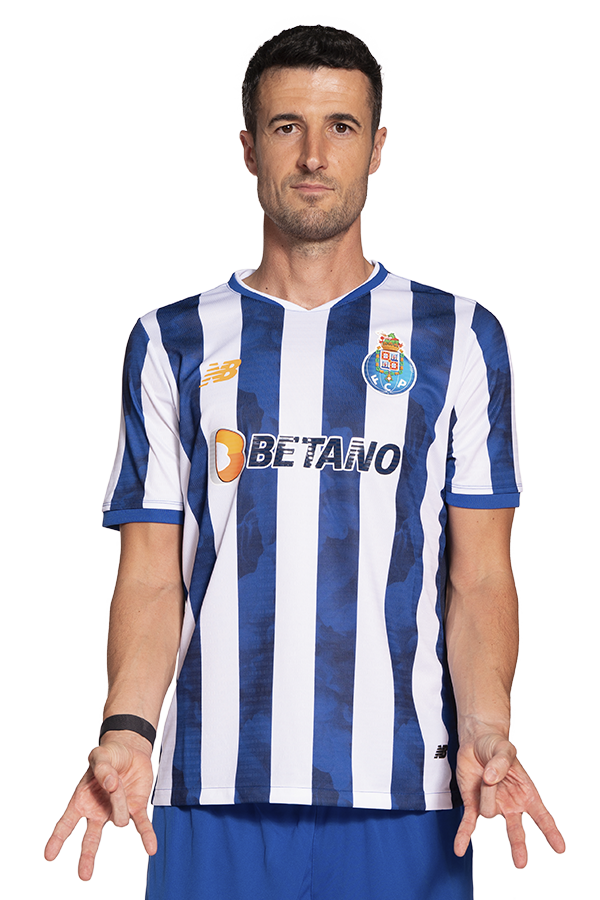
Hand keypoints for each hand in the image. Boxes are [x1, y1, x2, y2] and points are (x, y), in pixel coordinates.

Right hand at [44, 732, 155, 880]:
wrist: (131, 750)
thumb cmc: (109, 754)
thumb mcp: (100, 755)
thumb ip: (103, 769)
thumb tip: (110, 784)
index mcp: (82, 800)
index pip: (67, 822)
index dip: (58, 838)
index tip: (49, 855)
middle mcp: (98, 811)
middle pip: (91, 838)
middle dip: (87, 856)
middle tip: (84, 875)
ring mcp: (117, 811)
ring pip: (119, 818)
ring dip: (120, 801)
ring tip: (118, 780)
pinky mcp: (136, 807)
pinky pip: (142, 825)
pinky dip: (147, 836)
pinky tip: (151, 848)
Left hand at [453, 731, 565, 867]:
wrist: (475, 741)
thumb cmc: (495, 745)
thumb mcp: (504, 749)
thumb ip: (500, 763)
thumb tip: (491, 779)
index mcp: (525, 792)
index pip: (541, 815)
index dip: (550, 831)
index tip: (559, 847)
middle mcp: (510, 803)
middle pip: (516, 829)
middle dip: (518, 844)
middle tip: (521, 862)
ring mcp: (492, 806)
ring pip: (488, 810)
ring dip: (485, 792)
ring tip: (485, 773)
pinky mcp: (472, 804)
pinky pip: (468, 823)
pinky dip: (463, 835)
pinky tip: (459, 848)